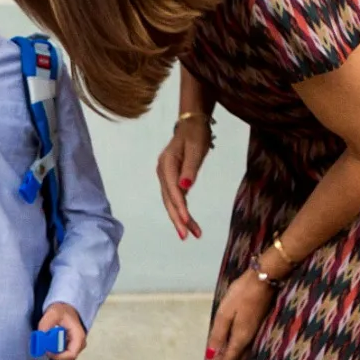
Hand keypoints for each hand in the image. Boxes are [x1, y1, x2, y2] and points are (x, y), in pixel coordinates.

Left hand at [37, 302, 87, 359]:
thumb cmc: (63, 311)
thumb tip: (40, 336)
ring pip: (61, 355)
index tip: (47, 350)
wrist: (65, 308)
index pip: (71, 355)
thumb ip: (46, 324)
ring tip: (45, 339)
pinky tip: (48, 340)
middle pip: (65, 357)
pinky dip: (51, 348)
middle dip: (52, 352)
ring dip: (51, 350)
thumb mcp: (53, 313)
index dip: (58, 356)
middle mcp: (79, 344)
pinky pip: (58, 352)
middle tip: (43, 344)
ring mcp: (74, 346)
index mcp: (79, 337)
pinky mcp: (67, 347)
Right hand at [156, 117, 212, 239]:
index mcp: (166, 165)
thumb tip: (184, 188)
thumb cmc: (196, 134)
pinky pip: (176, 197)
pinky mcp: (172, 178)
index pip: (172, 190)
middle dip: (177, 219)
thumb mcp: (196, 149)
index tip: (187, 222)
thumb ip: (190, 169)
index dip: (179, 207)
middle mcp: (163, 172)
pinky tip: (189, 221)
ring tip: (192, 234)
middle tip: (186, 236)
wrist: (192, 123)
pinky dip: (182, 209)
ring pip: (171, 201)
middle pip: (168, 200)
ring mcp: (166, 176)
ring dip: (180, 218)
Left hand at [204, 270, 273, 359]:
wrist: (263, 281)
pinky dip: (236, 348)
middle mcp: (251, 342)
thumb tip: (210, 355)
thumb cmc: (242, 295)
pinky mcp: (258, 330)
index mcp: (241, 339)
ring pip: (243, 356)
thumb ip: (218, 335)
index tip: (206, 355)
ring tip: (218, 346)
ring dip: (230, 356)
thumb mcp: (225, 314)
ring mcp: (256, 336)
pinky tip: (229, 339)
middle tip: (211, 353)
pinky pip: (247, 348)